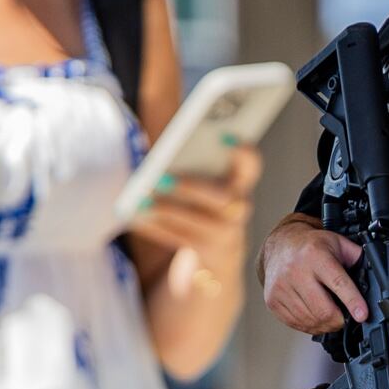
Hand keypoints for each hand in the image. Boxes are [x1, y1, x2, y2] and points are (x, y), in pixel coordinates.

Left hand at [123, 145, 259, 296]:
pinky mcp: (210, 252)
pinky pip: (181, 239)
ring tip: (142, 200)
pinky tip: (137, 217)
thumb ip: (195, 165)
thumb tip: (158, 159)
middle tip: (163, 178)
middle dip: (192, 187)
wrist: (218, 251)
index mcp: (241, 182)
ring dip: (167, 210)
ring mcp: (228, 233)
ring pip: (198, 222)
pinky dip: (157, 227)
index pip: (250, 164)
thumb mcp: (209, 183)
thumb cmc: (205, 203)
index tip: (225, 136)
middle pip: (223, 197)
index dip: (243, 152)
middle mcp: (240, 207)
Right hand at [261, 214, 369, 334]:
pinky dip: (310, 325)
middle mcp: (296, 271)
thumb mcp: (337, 243)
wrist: (280, 246)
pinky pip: (296, 323)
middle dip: (340, 320)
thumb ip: (356, 258)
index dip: (352, 301)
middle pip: (323, 309)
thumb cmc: (312, 246)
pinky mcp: (273, 300)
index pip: (337, 283)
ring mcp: (282, 288)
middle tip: (346, 317)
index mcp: (316, 255)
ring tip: (330, 315)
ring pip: (310, 320)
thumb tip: (376, 276)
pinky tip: (315, 316)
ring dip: (326, 324)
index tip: (362, 315)